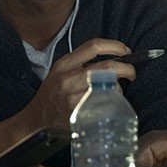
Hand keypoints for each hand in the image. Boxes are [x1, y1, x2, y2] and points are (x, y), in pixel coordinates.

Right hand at [17, 38, 135, 130]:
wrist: (34, 120)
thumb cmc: (51, 97)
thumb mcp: (59, 74)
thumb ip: (80, 65)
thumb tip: (112, 61)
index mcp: (64, 64)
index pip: (93, 46)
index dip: (114, 46)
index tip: (126, 51)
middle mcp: (67, 77)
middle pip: (106, 67)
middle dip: (127, 68)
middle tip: (132, 73)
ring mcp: (72, 95)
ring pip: (108, 86)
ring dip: (119, 88)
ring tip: (116, 92)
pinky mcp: (77, 111)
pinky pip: (104, 103)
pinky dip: (111, 103)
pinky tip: (109, 105)